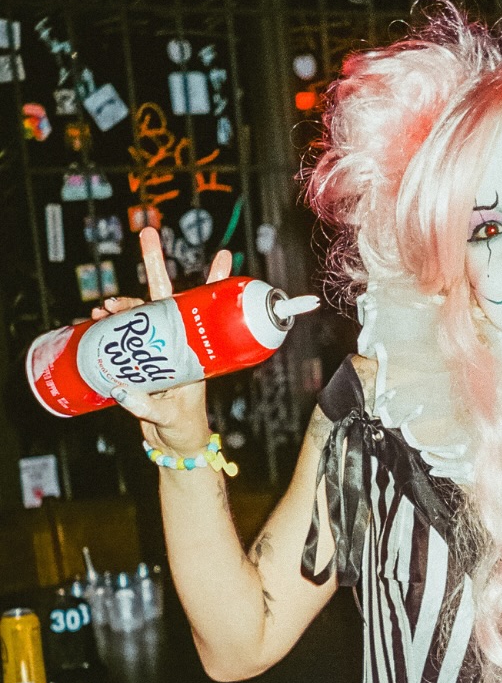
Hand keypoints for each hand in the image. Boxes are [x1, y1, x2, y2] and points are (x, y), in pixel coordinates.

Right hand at [96, 228, 231, 456]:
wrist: (175, 447)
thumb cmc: (183, 430)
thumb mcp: (168, 418)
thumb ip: (146, 405)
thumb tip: (121, 390)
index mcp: (194, 353)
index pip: (203, 310)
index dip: (214, 283)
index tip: (225, 255)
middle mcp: (177, 343)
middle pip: (164, 298)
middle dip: (155, 265)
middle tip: (148, 234)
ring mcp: (158, 348)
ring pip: (140, 314)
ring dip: (124, 304)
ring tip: (105, 307)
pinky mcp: (140, 359)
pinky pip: (123, 334)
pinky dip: (109, 324)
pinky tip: (95, 320)